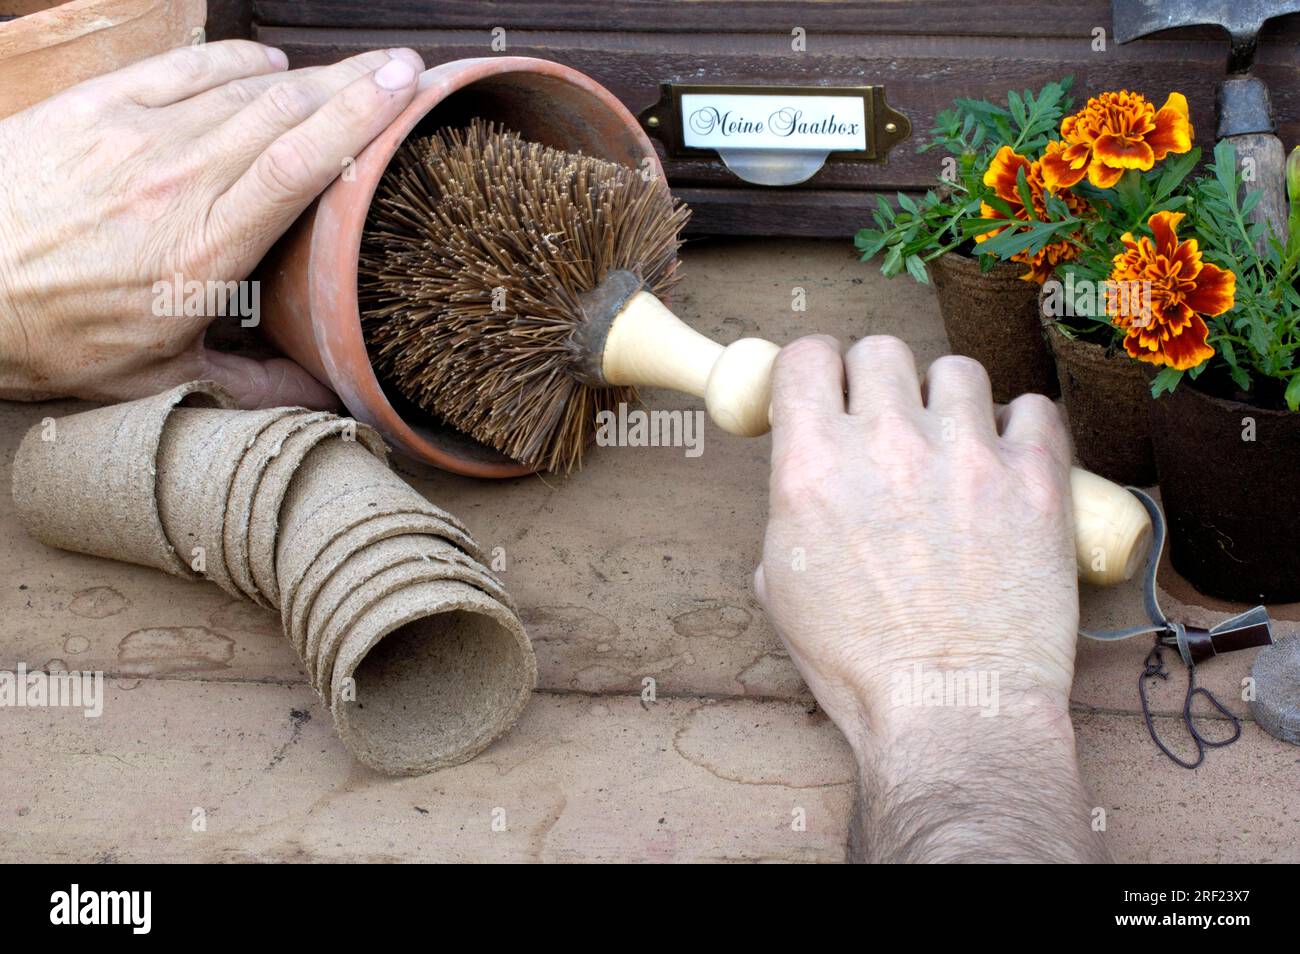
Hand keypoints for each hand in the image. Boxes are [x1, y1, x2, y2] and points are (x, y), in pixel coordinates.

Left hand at [0, 41, 424, 407]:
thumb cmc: (55, 336)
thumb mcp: (162, 379)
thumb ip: (256, 384)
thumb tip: (330, 396)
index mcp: (206, 251)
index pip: (302, 164)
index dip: (361, 119)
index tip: (406, 91)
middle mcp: (179, 182)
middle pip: (287, 111)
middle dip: (355, 82)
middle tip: (402, 68)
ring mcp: (135, 136)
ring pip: (243, 87)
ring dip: (308, 73)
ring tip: (353, 69)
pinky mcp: (96, 109)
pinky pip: (184, 70)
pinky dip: (233, 60)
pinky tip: (267, 60)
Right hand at [755, 335, 1105, 861]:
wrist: (952, 713)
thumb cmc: (862, 666)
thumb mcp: (783, 590)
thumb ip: (789, 511)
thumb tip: (805, 480)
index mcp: (812, 467)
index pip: (806, 356)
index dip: (815, 369)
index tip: (828, 389)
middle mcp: (886, 446)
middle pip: (880, 349)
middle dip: (879, 379)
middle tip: (890, 419)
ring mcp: (966, 456)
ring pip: (958, 370)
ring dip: (949, 400)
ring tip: (954, 444)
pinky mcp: (1035, 480)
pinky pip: (1034, 409)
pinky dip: (1020, 427)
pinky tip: (1007, 461)